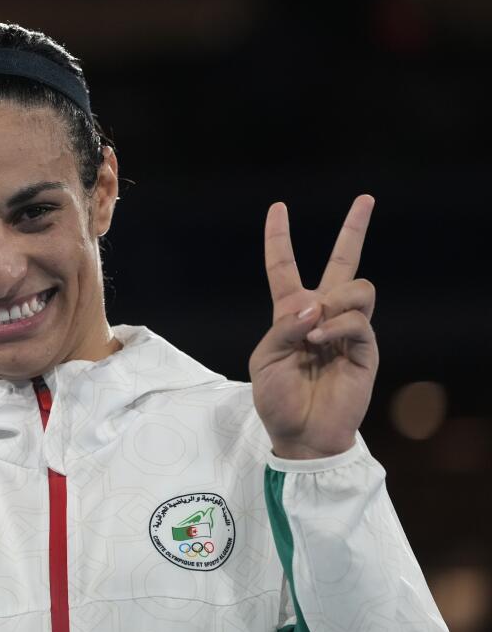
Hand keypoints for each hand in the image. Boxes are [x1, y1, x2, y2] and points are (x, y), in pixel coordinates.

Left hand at [248, 195, 378, 459]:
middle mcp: (321, 314)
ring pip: (357, 287)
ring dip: (335, 300)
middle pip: (342, 262)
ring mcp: (346, 329)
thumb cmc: (277, 398)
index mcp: (289, 313)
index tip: (278, 208)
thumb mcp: (265, 358)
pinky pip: (359, 320)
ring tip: (316, 328)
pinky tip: (321, 341)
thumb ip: (285, 326)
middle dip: (354, 229)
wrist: (300, 433)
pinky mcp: (365, 348)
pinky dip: (337, 326)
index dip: (279, 238)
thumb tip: (316, 306)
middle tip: (365, 199)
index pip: (284, 267)